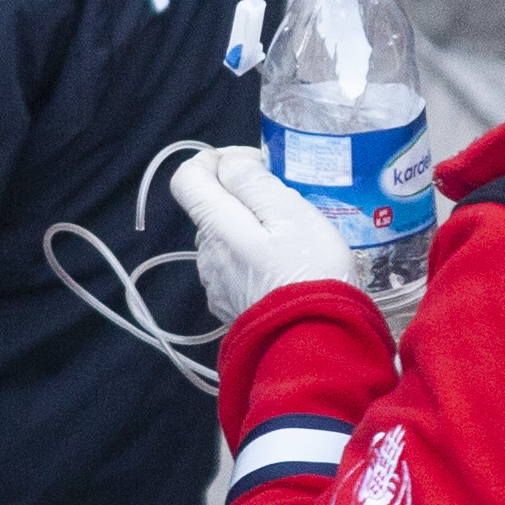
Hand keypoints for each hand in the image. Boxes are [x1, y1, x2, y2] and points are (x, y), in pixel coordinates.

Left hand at [171, 142, 359, 323]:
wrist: (317, 344)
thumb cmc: (310, 271)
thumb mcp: (291, 212)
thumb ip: (254, 181)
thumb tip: (229, 163)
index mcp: (216, 226)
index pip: (187, 178)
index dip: (215, 160)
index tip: (252, 165)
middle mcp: (206, 254)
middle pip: (212, 208)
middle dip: (242, 197)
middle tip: (288, 205)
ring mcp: (216, 283)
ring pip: (225, 239)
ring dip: (251, 230)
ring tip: (292, 241)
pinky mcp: (230, 306)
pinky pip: (234, 268)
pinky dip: (254, 259)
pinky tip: (285, 270)